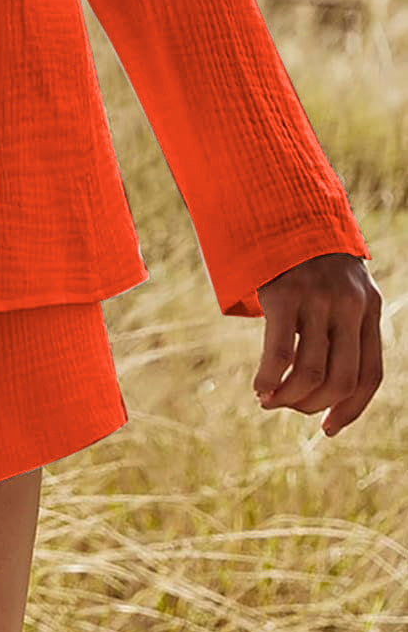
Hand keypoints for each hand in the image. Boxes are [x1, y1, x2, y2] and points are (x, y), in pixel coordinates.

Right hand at [253, 252, 381, 436]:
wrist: (280, 203)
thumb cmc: (305, 253)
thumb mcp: (339, 283)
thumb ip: (341, 321)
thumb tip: (324, 381)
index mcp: (368, 306)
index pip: (370, 376)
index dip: (350, 410)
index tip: (327, 428)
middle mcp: (349, 305)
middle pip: (341, 380)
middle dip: (312, 405)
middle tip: (287, 406)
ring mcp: (318, 299)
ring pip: (311, 373)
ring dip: (288, 398)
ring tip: (269, 399)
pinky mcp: (285, 293)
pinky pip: (280, 353)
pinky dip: (269, 379)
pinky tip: (259, 387)